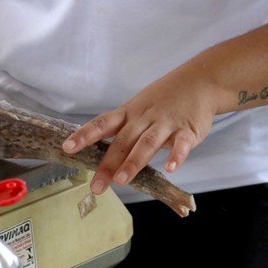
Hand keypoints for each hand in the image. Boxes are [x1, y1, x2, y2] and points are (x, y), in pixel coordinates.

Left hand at [62, 70, 218, 194]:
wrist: (200, 81)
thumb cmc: (161, 100)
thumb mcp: (136, 109)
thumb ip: (120, 131)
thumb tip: (95, 152)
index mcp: (127, 114)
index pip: (101, 124)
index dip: (84, 135)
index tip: (67, 147)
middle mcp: (143, 118)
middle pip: (122, 142)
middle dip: (108, 164)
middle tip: (96, 185)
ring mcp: (165, 123)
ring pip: (147, 143)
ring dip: (134, 161)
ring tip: (122, 180)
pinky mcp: (188, 130)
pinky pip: (182, 143)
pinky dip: (177, 155)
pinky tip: (170, 168)